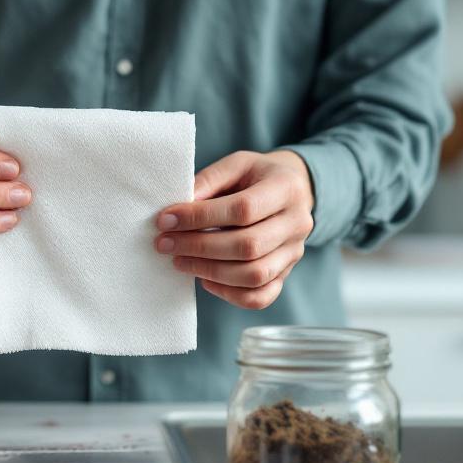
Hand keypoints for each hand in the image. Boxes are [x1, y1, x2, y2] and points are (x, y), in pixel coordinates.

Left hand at [155, 150, 313, 308]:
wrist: (292, 190)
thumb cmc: (257, 176)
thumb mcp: (236, 165)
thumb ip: (209, 181)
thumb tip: (178, 212)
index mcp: (286, 188)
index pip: (243, 210)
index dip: (200, 217)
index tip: (166, 220)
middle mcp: (297, 224)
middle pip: (248, 246)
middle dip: (199, 247)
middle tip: (165, 243)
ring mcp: (293, 253)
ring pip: (254, 275)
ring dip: (209, 271)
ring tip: (179, 260)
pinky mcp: (285, 274)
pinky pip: (259, 297)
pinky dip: (228, 294)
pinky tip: (205, 279)